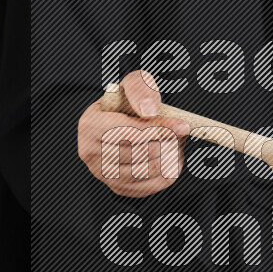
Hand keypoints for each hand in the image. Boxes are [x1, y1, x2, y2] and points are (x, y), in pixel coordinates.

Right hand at [78, 70, 189, 196]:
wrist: (120, 121)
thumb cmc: (127, 101)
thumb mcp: (134, 84)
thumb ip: (141, 90)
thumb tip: (149, 111)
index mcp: (90, 125)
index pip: (129, 132)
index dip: (159, 129)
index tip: (183, 126)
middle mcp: (90, 153)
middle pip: (139, 153)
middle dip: (167, 142)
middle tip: (181, 132)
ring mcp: (103, 174)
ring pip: (146, 171)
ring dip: (170, 157)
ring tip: (177, 142)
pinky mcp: (118, 188)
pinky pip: (151, 186)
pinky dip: (168, 172)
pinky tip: (172, 157)